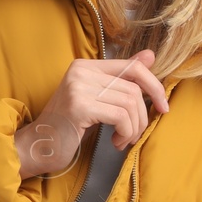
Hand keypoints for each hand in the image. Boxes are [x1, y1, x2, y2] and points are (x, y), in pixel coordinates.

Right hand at [14, 50, 165, 179]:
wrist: (38, 146)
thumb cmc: (69, 126)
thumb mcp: (97, 99)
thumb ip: (121, 79)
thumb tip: (150, 55)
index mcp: (85, 66)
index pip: (132, 67)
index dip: (153, 86)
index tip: (162, 106)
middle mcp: (81, 71)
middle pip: (133, 88)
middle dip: (142, 116)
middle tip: (135, 133)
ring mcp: (79, 87)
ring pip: (129, 103)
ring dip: (134, 128)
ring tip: (123, 139)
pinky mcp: (80, 106)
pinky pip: (120, 116)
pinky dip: (125, 132)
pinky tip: (115, 142)